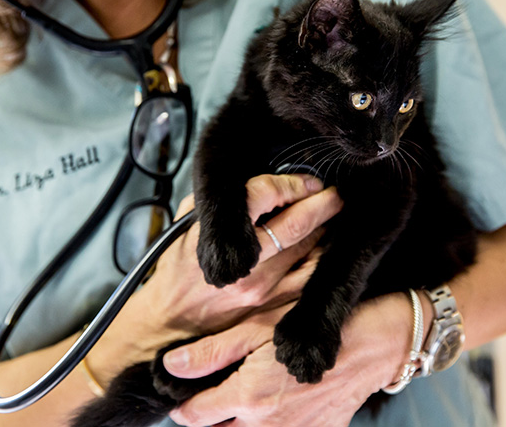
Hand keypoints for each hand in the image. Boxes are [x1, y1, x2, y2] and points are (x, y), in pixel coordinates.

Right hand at [128, 174, 342, 343]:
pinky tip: (328, 251)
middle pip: (298, 224)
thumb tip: (249, 183)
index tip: (306, 180)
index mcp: (222, 237)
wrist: (170, 324)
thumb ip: (215, 204)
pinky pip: (309, 284)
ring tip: (335, 218)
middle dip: (322, 203)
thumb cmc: (176, 274)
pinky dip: (322, 264)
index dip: (291, 183)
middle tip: (334, 193)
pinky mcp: (273, 312)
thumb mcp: (184, 228)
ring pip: (311, 253)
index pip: (265, 195)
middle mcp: (247, 264)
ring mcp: (264, 291)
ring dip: (326, 232)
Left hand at [164, 294, 414, 426]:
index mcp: (248, 397)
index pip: (194, 416)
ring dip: (236, 426)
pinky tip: (273, 409)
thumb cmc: (314, 327)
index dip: (182, 406)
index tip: (181, 396)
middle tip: (210, 400)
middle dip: (208, 421)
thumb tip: (171, 365)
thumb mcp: (258, 329)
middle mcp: (267, 426)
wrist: (372, 344)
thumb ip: (212, 352)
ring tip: (240, 404)